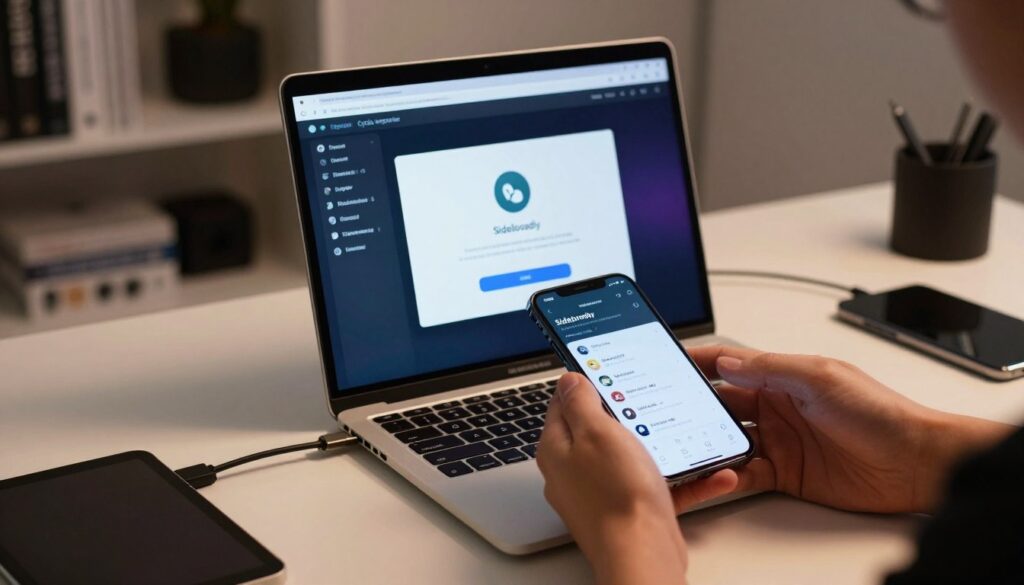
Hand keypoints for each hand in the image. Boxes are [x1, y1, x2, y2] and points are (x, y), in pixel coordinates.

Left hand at [537, 373, 737, 584]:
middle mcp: (574, 472)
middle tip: (649, 401)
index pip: (564, 404)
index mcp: (558, 449)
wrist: (642, 554)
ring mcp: (600, 494)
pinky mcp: (629, 512)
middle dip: (627, 415)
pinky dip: (685, 480)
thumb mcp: (597, 431)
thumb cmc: (617, 495)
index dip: (586, 384)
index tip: (608, 372)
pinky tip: (712, 474)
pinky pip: (659, 488)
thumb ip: (582, 403)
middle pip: (597, 431)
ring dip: (662, 447)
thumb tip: (570, 380)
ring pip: (632, 459)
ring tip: (687, 435)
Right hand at [686, 346, 1014, 513]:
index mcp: (783, 376)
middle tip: (667, 409)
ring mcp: (779, 441)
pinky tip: (717, 472)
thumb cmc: (881, 413)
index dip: (698, 361)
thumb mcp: (820, 377)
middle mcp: (776, 406)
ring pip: (727, 438)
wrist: (914, 462)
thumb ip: (770, 368)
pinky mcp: (785, 474)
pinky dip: (726, 473)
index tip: (668, 361)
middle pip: (721, 403)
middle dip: (693, 405)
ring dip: (706, 440)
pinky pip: (744, 472)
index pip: (729, 363)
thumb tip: (728, 361)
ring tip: (685, 443)